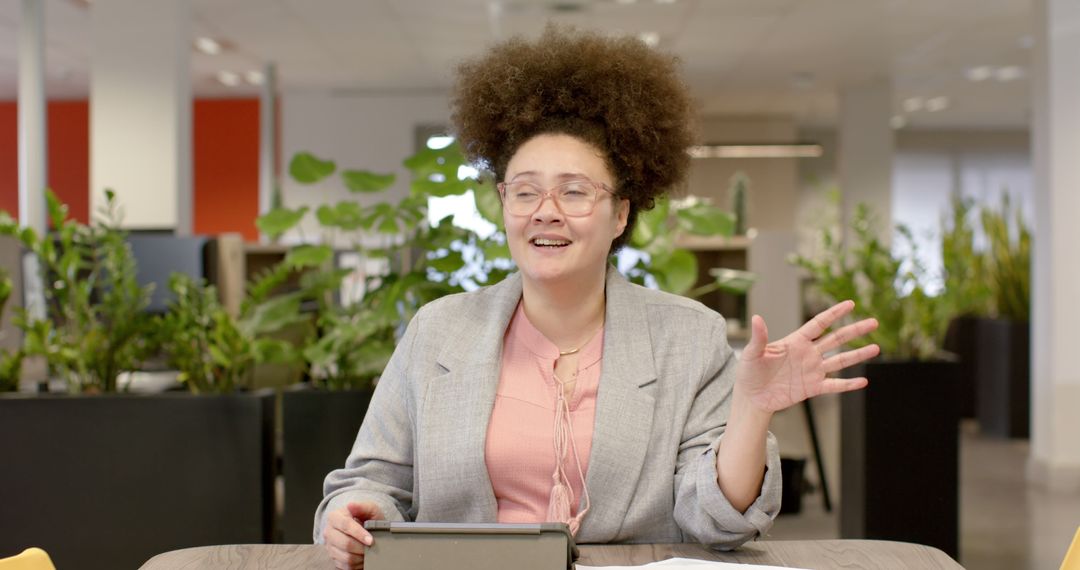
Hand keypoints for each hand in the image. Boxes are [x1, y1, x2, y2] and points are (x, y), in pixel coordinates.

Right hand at [323, 502, 382, 569]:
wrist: (363, 528)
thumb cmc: (366, 518)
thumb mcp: (369, 509)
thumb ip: (362, 506)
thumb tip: (351, 505)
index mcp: (335, 516)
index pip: (346, 525)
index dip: (359, 534)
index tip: (371, 540)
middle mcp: (329, 532)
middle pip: (345, 543)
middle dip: (362, 547)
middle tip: (372, 546)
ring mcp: (330, 546)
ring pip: (346, 557)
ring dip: (361, 556)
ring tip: (369, 551)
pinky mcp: (333, 558)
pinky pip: (345, 566)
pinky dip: (357, 564)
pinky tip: (363, 557)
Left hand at [735, 300, 878, 413]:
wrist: (751, 396)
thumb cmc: (749, 372)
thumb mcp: (751, 353)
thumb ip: (758, 337)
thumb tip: (757, 318)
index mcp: (795, 342)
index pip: (819, 324)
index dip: (834, 313)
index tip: (851, 304)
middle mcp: (808, 354)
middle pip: (836, 339)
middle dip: (855, 330)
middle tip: (874, 322)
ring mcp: (812, 371)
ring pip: (840, 360)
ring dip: (858, 355)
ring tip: (876, 348)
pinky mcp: (812, 388)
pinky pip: (834, 386)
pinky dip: (848, 384)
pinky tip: (863, 382)